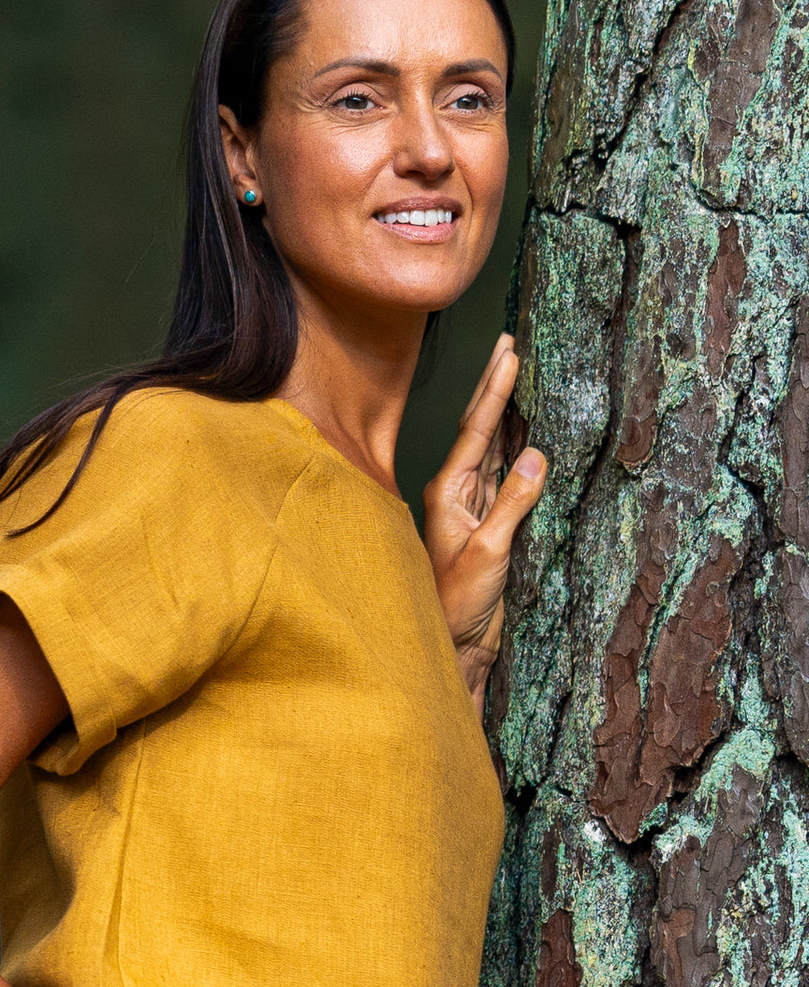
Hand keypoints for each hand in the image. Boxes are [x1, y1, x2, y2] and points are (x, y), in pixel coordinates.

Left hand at [422, 333, 546, 704]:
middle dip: (496, 385)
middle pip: (483, 427)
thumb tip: (537, 456)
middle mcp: (461, 491)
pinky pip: (512, 475)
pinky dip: (523, 448)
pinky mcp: (496, 524)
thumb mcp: (487, 552)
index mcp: (449, 491)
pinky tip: (534, 430)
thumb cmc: (458, 603)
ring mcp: (478, 506)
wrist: (458, 644)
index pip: (476, 429)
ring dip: (510, 410)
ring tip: (522, 372)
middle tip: (509, 342)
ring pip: (498, 447)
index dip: (495, 389)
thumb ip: (512, 505)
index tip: (510, 352)